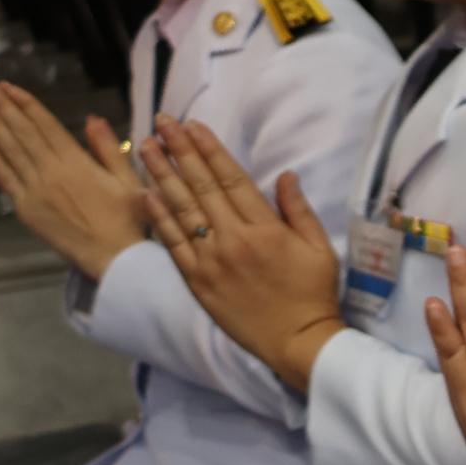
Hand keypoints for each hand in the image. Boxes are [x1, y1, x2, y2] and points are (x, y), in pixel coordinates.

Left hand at [0, 78, 145, 278]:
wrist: (114, 259)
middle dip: (0, 105)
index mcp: (76, 162)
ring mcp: (35, 190)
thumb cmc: (127, 220)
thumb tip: (92, 118)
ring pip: (8, 149)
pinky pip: (4, 178)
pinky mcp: (26, 208)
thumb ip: (109, 148)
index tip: (7, 86)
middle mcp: (51, 172)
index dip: (25, 103)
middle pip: (20, 131)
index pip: (45, 124)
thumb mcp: (129, 180)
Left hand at [137, 116, 351, 390]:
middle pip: (202, 186)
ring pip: (182, 209)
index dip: (210, 149)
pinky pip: (173, 243)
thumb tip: (286, 176)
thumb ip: (299, 211)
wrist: (297, 342)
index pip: (232, 179)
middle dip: (180, 150)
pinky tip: (146, 192)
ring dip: (162, 174)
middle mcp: (234, 239)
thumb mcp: (319, 250)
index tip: (193, 126)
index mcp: (266, 229)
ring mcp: (212, 260)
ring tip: (147, 147)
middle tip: (162, 122)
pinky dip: (159, 217)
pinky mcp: (198, 280)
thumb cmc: (313, 295)